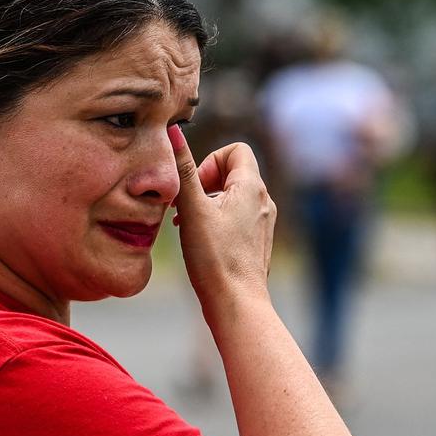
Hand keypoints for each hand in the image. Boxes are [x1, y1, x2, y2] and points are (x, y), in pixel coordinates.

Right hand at [167, 128, 275, 322]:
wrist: (237, 304)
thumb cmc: (215, 258)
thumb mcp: (192, 209)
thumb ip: (183, 169)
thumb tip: (172, 132)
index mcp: (252, 187)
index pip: (235, 150)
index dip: (210, 161)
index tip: (195, 187)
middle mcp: (263, 201)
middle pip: (233, 173)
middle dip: (204, 184)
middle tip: (186, 207)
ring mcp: (263, 223)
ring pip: (233, 197)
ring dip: (208, 204)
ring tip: (189, 225)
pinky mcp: (258, 242)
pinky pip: (237, 218)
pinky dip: (217, 221)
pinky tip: (201, 242)